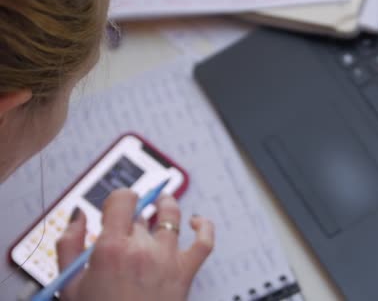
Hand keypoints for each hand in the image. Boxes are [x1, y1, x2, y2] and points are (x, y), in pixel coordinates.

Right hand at [56, 189, 213, 300]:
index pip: (123, 199)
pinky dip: (204, 227)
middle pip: (141, 214)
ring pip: (172, 216)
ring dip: (166, 205)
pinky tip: (196, 222)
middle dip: (132, 217)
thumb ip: (69, 244)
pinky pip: (204, 241)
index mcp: (112, 248)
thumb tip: (78, 216)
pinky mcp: (186, 271)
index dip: (117, 198)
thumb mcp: (69, 284)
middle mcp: (143, 249)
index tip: (113, 207)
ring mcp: (167, 258)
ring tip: (162, 201)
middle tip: (125, 229)